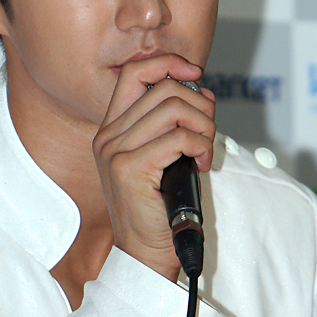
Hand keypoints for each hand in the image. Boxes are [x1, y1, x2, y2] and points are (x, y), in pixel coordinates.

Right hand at [92, 54, 215, 281]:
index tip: (194, 73)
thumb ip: (171, 124)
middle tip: (209, 130)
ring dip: (203, 125)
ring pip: (173, 109)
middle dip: (199, 103)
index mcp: (111, 129)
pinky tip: (201, 163)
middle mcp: (108, 136)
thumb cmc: (158, 206)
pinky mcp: (130, 168)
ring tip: (206, 148)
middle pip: (163, 88)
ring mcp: (115, 151)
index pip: (134, 73)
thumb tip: (201, 92)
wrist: (145, 253)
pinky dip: (200, 145)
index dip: (167, 64)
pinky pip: (179, 138)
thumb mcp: (161, 157)